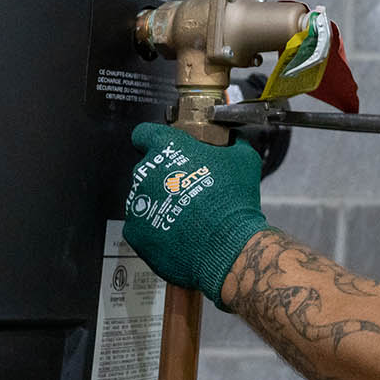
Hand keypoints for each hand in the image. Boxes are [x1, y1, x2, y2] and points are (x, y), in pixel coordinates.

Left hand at [124, 123, 268, 305]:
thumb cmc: (234, 201)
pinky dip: (156, 229)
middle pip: (149, 169)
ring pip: (144, 197)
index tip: (164, 149)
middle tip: (188, 187)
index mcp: (167, 147)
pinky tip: (179, 232)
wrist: (229, 245)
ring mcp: (137, 202)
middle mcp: (146, 172)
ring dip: (161, 202)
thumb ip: (233, 143)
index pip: (144, 133)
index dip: (155, 140)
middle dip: (165, 176)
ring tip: (188, 214)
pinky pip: (143, 225)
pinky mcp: (135, 231)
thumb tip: (233, 139)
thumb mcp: (244, 159)